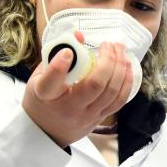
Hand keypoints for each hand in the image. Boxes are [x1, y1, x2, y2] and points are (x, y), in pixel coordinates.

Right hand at [22, 32, 131, 147]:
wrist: (46, 131)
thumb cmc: (42, 99)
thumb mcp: (39, 76)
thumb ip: (56, 56)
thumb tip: (79, 35)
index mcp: (45, 94)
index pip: (51, 82)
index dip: (59, 65)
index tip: (68, 51)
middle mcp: (68, 107)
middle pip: (94, 84)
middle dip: (107, 60)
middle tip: (109, 44)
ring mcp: (86, 115)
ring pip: (111, 92)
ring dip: (120, 68)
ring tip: (120, 50)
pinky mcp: (98, 118)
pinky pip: (118, 101)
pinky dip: (126, 82)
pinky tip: (127, 67)